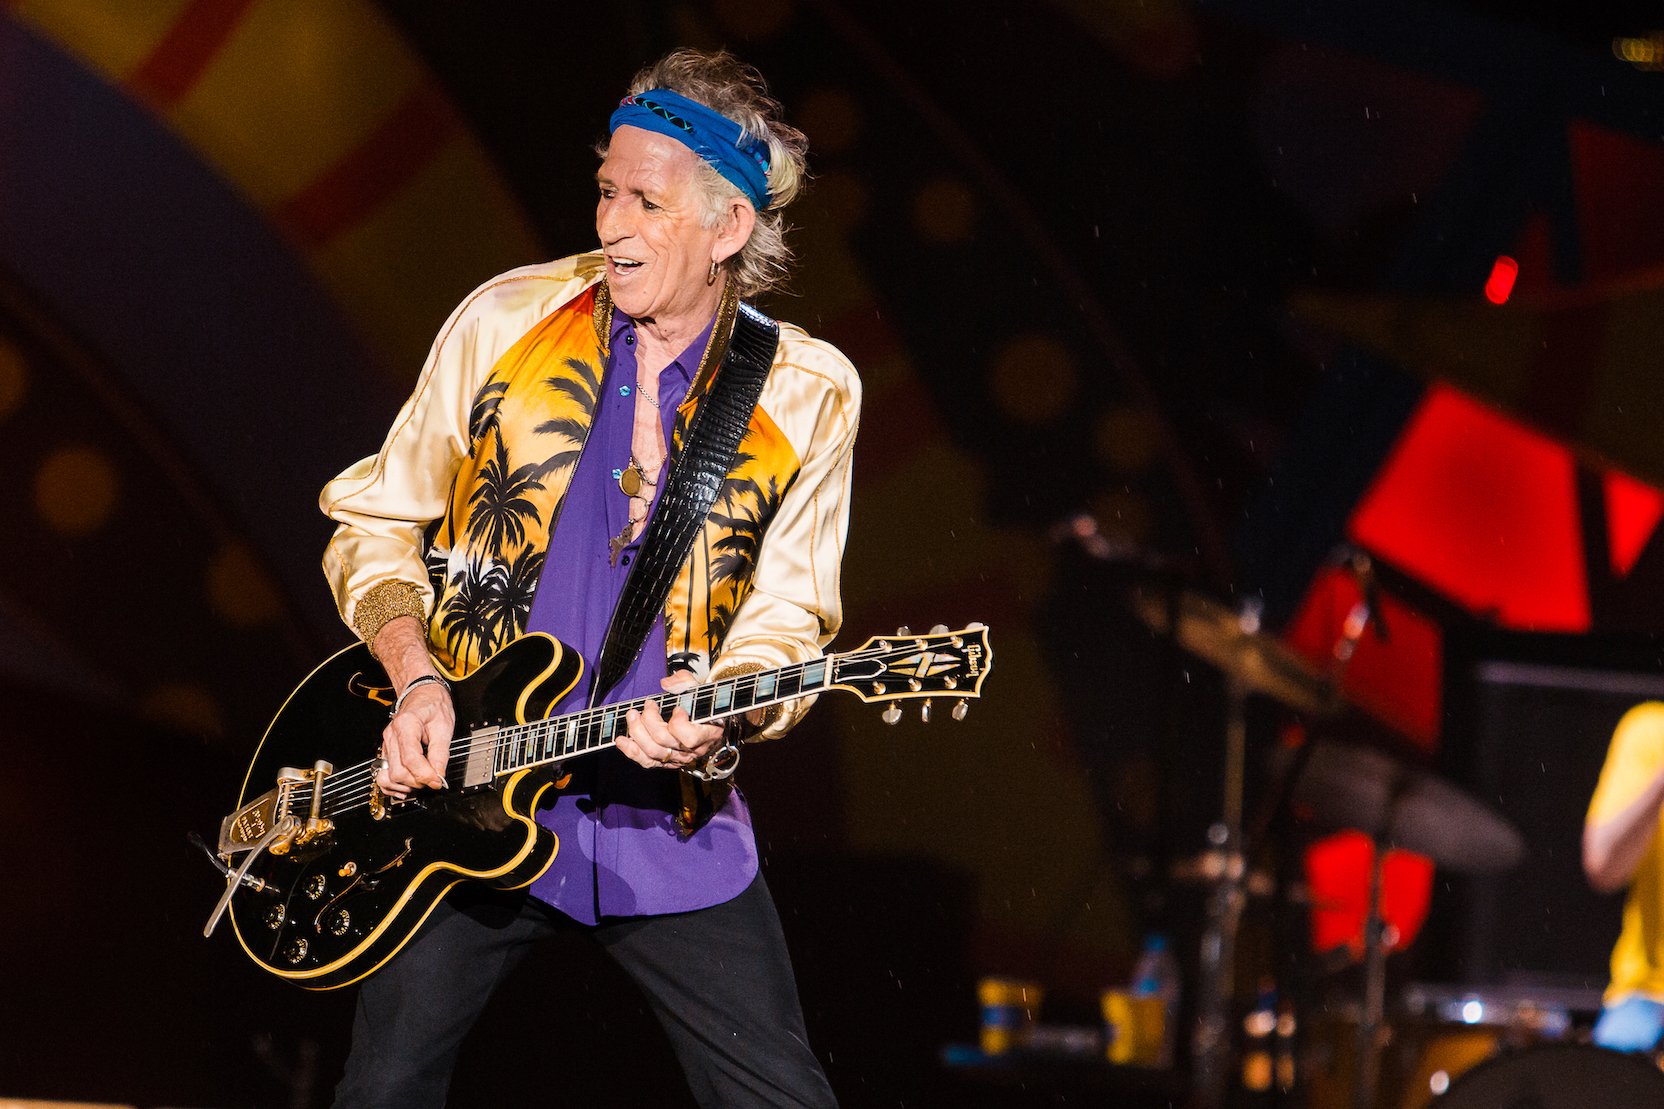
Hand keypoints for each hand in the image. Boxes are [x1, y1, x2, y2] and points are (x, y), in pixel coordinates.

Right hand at [369, 615, 453, 796]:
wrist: (422, 692)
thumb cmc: (433, 705)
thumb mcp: (444, 726)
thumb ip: (440, 753)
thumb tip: (439, 776)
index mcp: (405, 726)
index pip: (411, 759)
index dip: (425, 775)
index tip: (438, 782)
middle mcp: (391, 736)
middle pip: (397, 771)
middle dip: (417, 782)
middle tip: (433, 780)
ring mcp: (386, 744)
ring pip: (389, 776)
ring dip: (406, 786)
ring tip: (422, 782)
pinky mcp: (387, 750)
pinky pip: (384, 774)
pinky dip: (394, 785)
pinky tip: (408, 785)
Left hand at [616, 674, 724, 770]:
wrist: (707, 726)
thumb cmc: (703, 708)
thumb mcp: (701, 691)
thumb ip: (685, 682)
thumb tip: (666, 684)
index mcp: (706, 734)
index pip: (689, 737)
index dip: (679, 722)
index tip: (678, 708)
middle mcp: (691, 751)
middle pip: (663, 740)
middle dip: (650, 720)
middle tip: (648, 705)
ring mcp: (676, 758)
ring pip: (652, 751)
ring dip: (637, 731)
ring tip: (632, 715)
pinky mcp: (664, 762)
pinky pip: (646, 761)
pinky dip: (631, 751)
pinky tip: (621, 740)